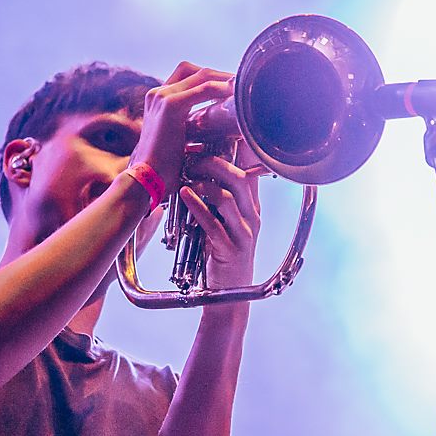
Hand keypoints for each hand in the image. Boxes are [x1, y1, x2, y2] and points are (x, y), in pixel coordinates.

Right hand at [130, 62, 232, 190]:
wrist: (145, 181)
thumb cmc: (163, 170)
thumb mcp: (176, 141)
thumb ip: (189, 128)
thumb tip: (212, 127)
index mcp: (156, 101)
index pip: (185, 76)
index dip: (209, 77)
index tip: (228, 87)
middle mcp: (156, 94)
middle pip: (193, 70)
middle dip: (218, 74)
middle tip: (239, 85)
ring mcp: (162, 97)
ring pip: (201, 75)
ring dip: (224, 79)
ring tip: (242, 88)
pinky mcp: (170, 105)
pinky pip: (203, 90)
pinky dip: (221, 89)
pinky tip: (235, 95)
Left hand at [177, 154, 262, 290]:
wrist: (228, 297)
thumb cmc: (222, 255)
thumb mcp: (225, 223)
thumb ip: (218, 201)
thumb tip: (201, 174)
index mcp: (252, 208)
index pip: (250, 172)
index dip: (234, 152)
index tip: (213, 138)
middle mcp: (253, 218)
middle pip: (239, 178)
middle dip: (215, 162)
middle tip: (193, 157)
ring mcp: (244, 234)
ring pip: (227, 198)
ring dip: (203, 183)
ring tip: (185, 177)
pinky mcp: (230, 249)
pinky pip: (212, 223)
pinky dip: (196, 206)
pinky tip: (183, 195)